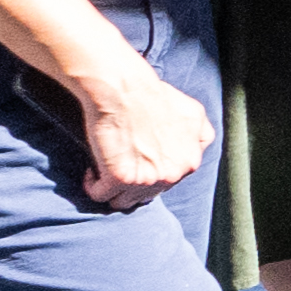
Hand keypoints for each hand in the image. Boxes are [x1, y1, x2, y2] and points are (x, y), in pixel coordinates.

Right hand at [72, 59, 214, 203]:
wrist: (125, 89)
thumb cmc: (153, 96)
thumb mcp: (192, 113)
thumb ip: (198, 136)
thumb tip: (195, 147)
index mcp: (190, 162)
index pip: (166, 183)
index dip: (149, 174)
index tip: (135, 162)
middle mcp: (172, 175)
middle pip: (145, 196)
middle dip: (131, 184)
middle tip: (117, 166)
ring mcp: (147, 179)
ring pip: (123, 201)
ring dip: (112, 189)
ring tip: (104, 170)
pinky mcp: (120, 178)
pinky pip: (99, 194)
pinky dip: (92, 185)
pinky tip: (92, 171)